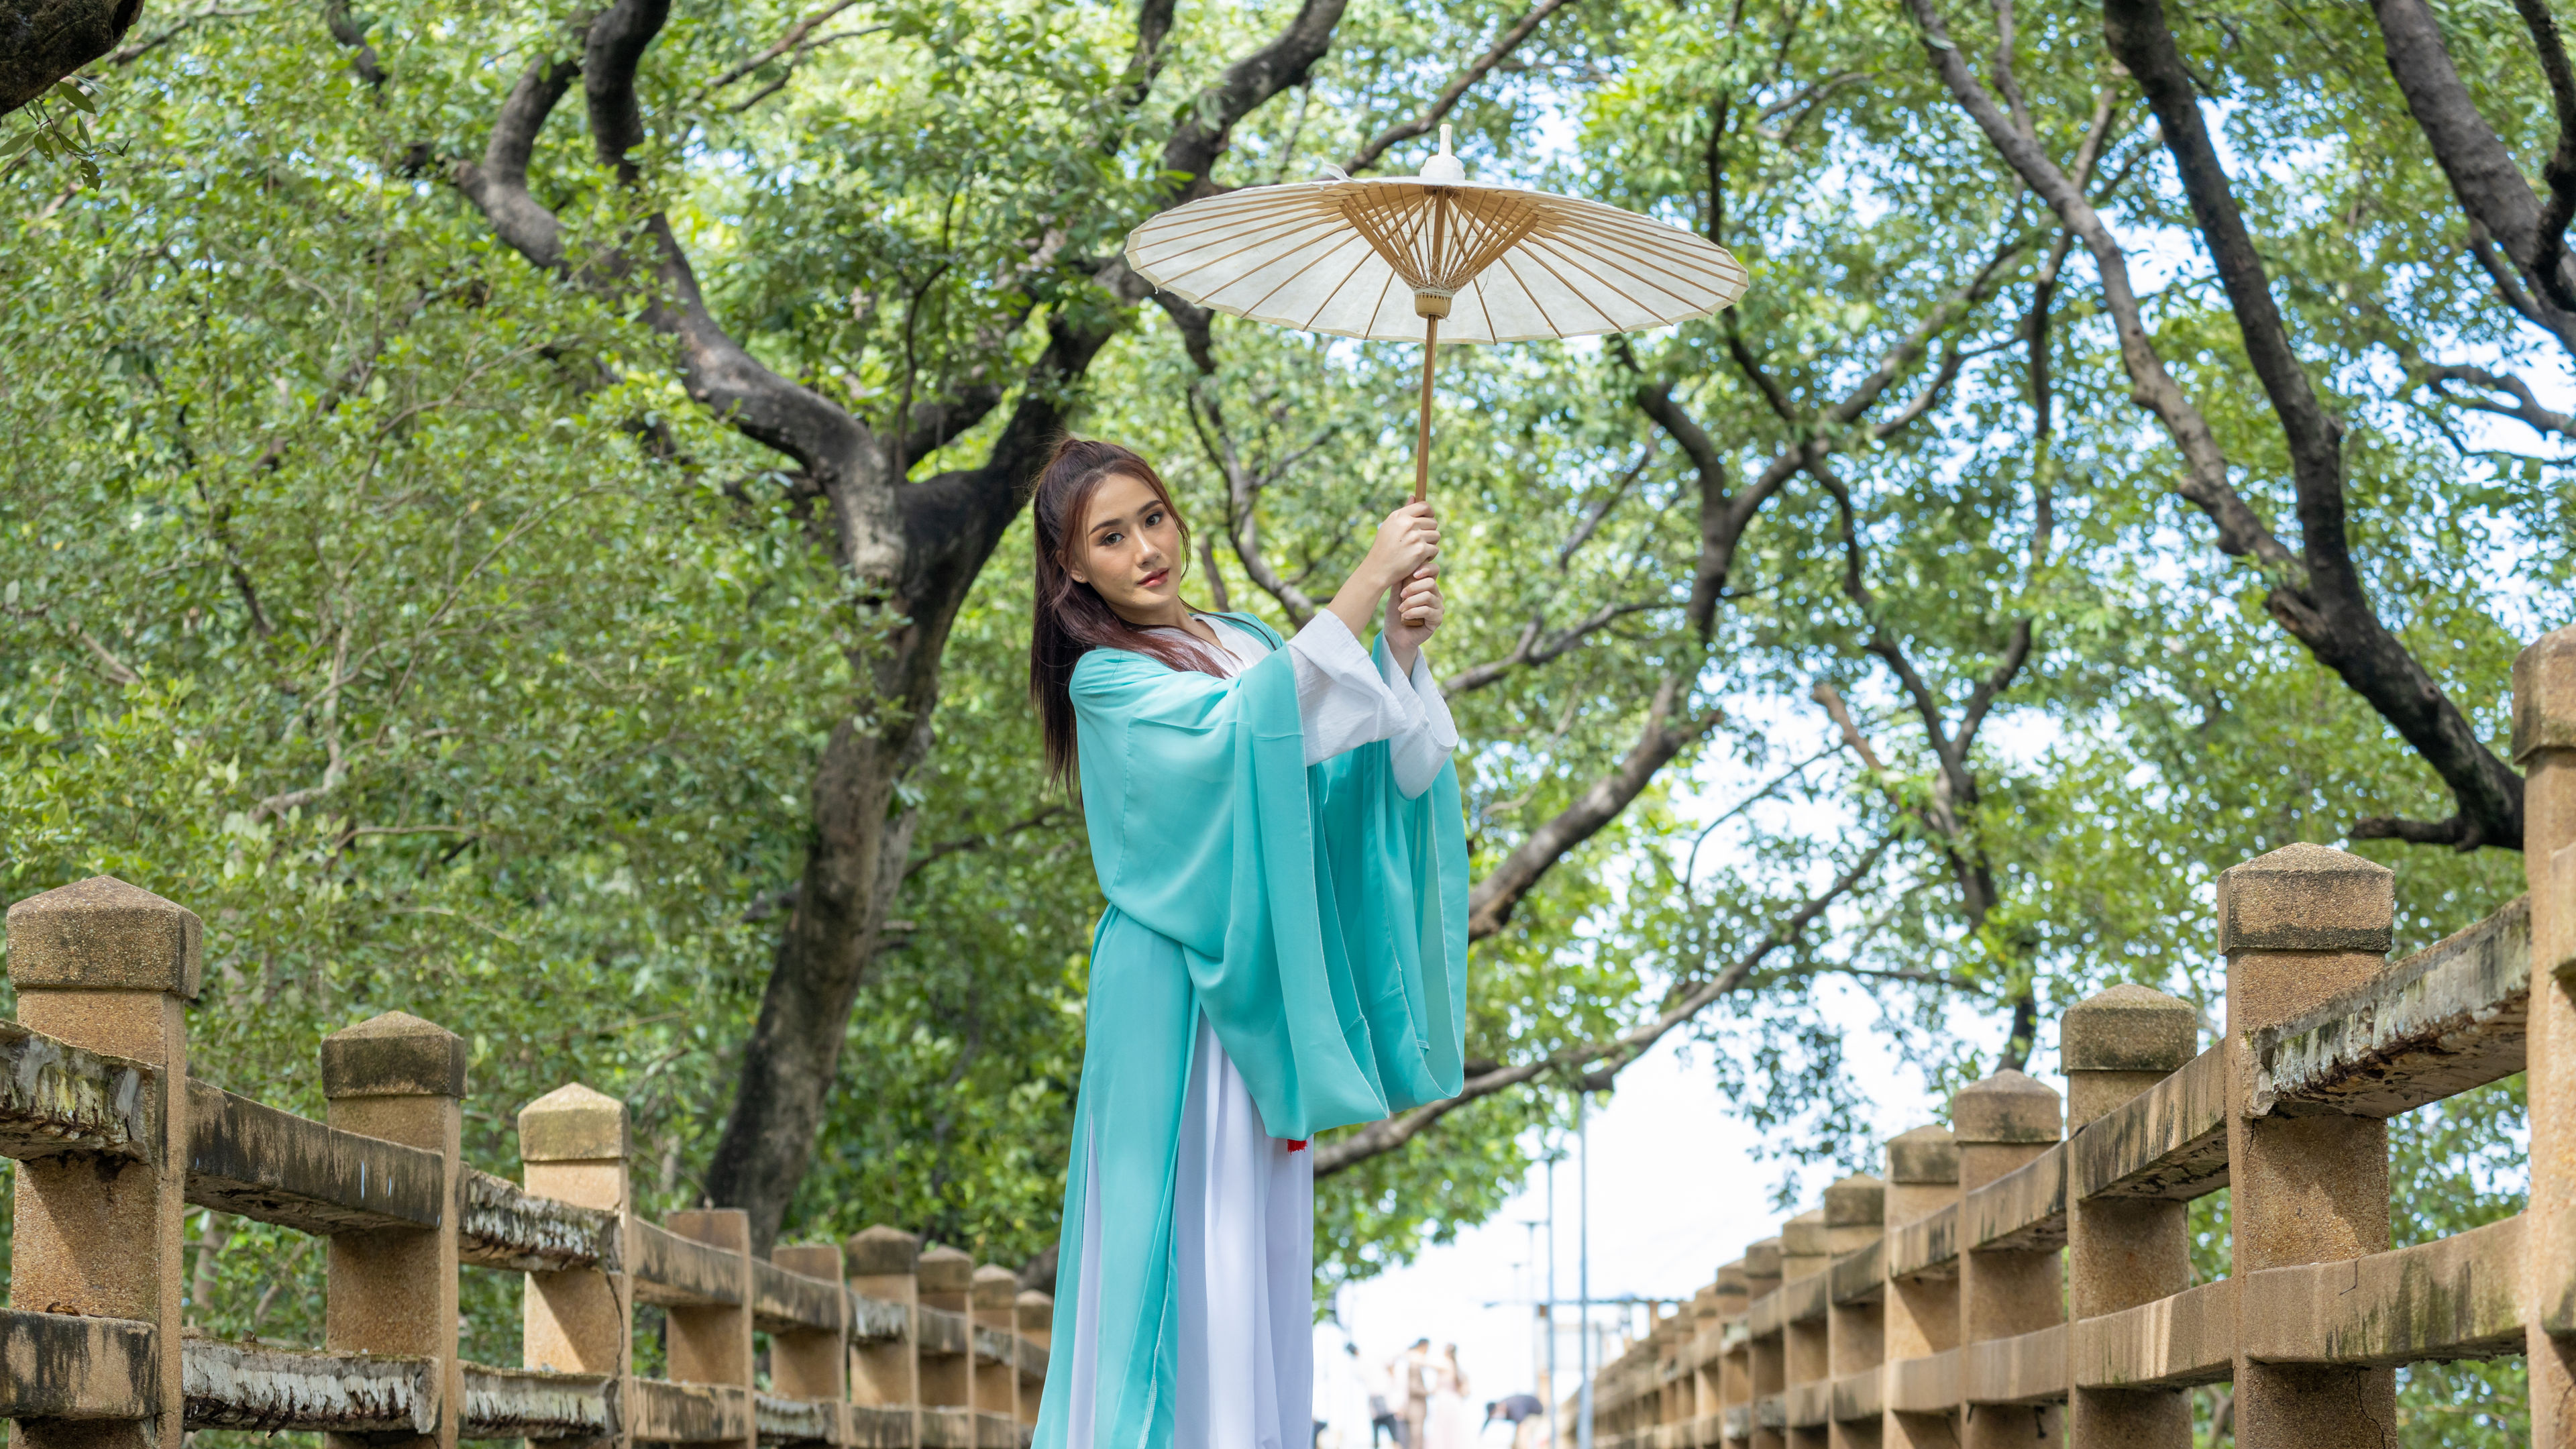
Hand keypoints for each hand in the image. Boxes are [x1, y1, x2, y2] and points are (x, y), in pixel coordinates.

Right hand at [1325, 500, 1440, 644]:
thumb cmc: (1383, 548)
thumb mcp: (1389, 526)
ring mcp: (1415, 537)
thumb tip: (1414, 496)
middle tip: (1420, 541)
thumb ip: (1404, 512)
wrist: (1378, 569)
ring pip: (1436, 536)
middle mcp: (1408, 524)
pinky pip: (1435, 549)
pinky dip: (1430, 555)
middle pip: (1433, 522)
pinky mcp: (1421, 550)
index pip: (1424, 506)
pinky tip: (1420, 559)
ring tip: (1419, 550)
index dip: (1430, 512)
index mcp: (1400, 515)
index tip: (1429, 519)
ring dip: (1431, 544)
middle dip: (1429, 532)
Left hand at [1382, 565, 1442, 668]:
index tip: (1413, 574)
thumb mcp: (1395, 595)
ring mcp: (1438, 607)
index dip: (1426, 568)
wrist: (1395, 635)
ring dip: (1411, 602)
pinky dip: (1413, 612)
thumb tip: (1402, 566)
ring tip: (1401, 609)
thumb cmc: (1395, 614)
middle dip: (1413, 588)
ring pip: (1428, 596)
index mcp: (1427, 585)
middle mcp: (1435, 595)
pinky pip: (1427, 611)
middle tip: (1401, 596)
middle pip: (1430, 583)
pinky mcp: (1437, 619)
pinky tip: (1405, 616)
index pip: (1434, 570)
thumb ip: (1400, 582)